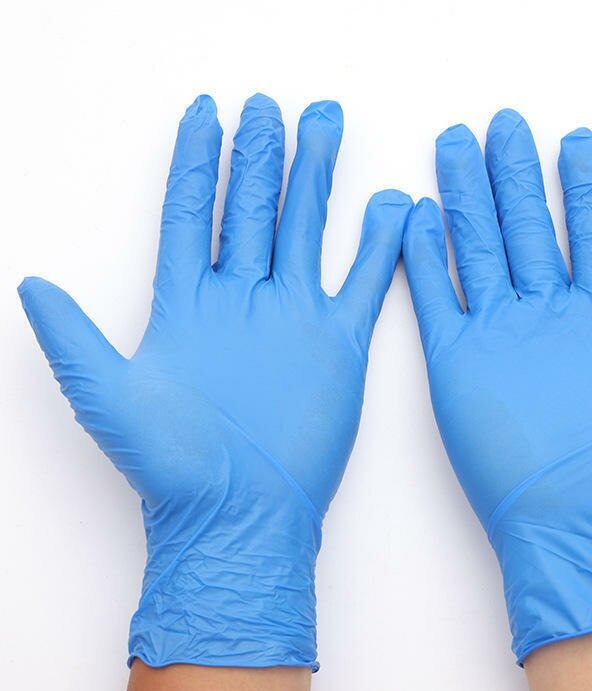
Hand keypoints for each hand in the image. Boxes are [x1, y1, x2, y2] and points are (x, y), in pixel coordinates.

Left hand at [20, 94, 410, 668]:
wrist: (239, 515)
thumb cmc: (172, 468)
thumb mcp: (106, 397)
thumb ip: (73, 337)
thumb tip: (28, 282)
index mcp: (187, 305)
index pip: (192, 215)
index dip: (197, 164)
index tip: (205, 115)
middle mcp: (241, 302)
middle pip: (251, 210)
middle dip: (261, 156)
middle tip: (271, 109)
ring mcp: (292, 318)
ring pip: (304, 231)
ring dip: (314, 179)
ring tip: (322, 126)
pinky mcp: (338, 344)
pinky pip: (362, 283)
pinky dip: (378, 246)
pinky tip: (389, 208)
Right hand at [402, 110, 591, 662]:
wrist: (578, 526)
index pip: (590, 233)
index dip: (584, 186)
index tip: (576, 140)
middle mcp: (546, 318)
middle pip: (527, 227)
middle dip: (513, 174)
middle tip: (502, 125)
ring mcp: (499, 335)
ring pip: (480, 248)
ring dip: (467, 197)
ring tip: (456, 147)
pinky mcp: (457, 363)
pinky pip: (437, 298)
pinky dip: (425, 257)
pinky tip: (416, 217)